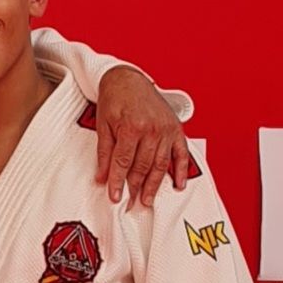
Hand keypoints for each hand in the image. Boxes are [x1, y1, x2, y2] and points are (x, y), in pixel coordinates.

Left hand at [94, 66, 190, 206]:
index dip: (118, 182)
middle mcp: (152, 129)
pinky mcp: (175, 128)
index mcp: (132, 127)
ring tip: (147, 200)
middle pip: (143, 166)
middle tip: (130, 204)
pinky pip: (181, 153)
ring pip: (160, 164)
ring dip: (154, 184)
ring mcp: (166, 129)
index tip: (115, 197)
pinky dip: (181, 170)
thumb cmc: (115, 99)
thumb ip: (104, 153)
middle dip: (135, 187)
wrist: (128, 78)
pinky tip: (178, 185)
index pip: (124, 162)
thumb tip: (101, 178)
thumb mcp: (103, 125)